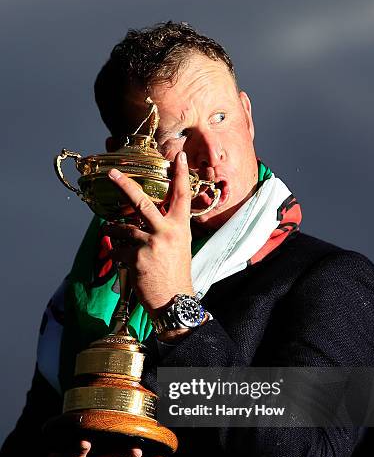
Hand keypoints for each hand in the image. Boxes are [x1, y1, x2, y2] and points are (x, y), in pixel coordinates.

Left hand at [104, 151, 194, 315]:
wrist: (174, 300)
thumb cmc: (177, 273)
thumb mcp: (180, 246)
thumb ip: (168, 229)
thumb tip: (146, 217)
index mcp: (180, 227)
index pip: (181, 196)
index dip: (179, 175)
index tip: (177, 156)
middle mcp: (166, 232)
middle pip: (142, 202)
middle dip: (124, 185)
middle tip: (111, 173)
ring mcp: (150, 244)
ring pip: (123, 227)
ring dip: (113, 228)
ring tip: (108, 229)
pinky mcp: (136, 257)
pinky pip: (118, 249)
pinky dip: (116, 252)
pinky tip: (119, 258)